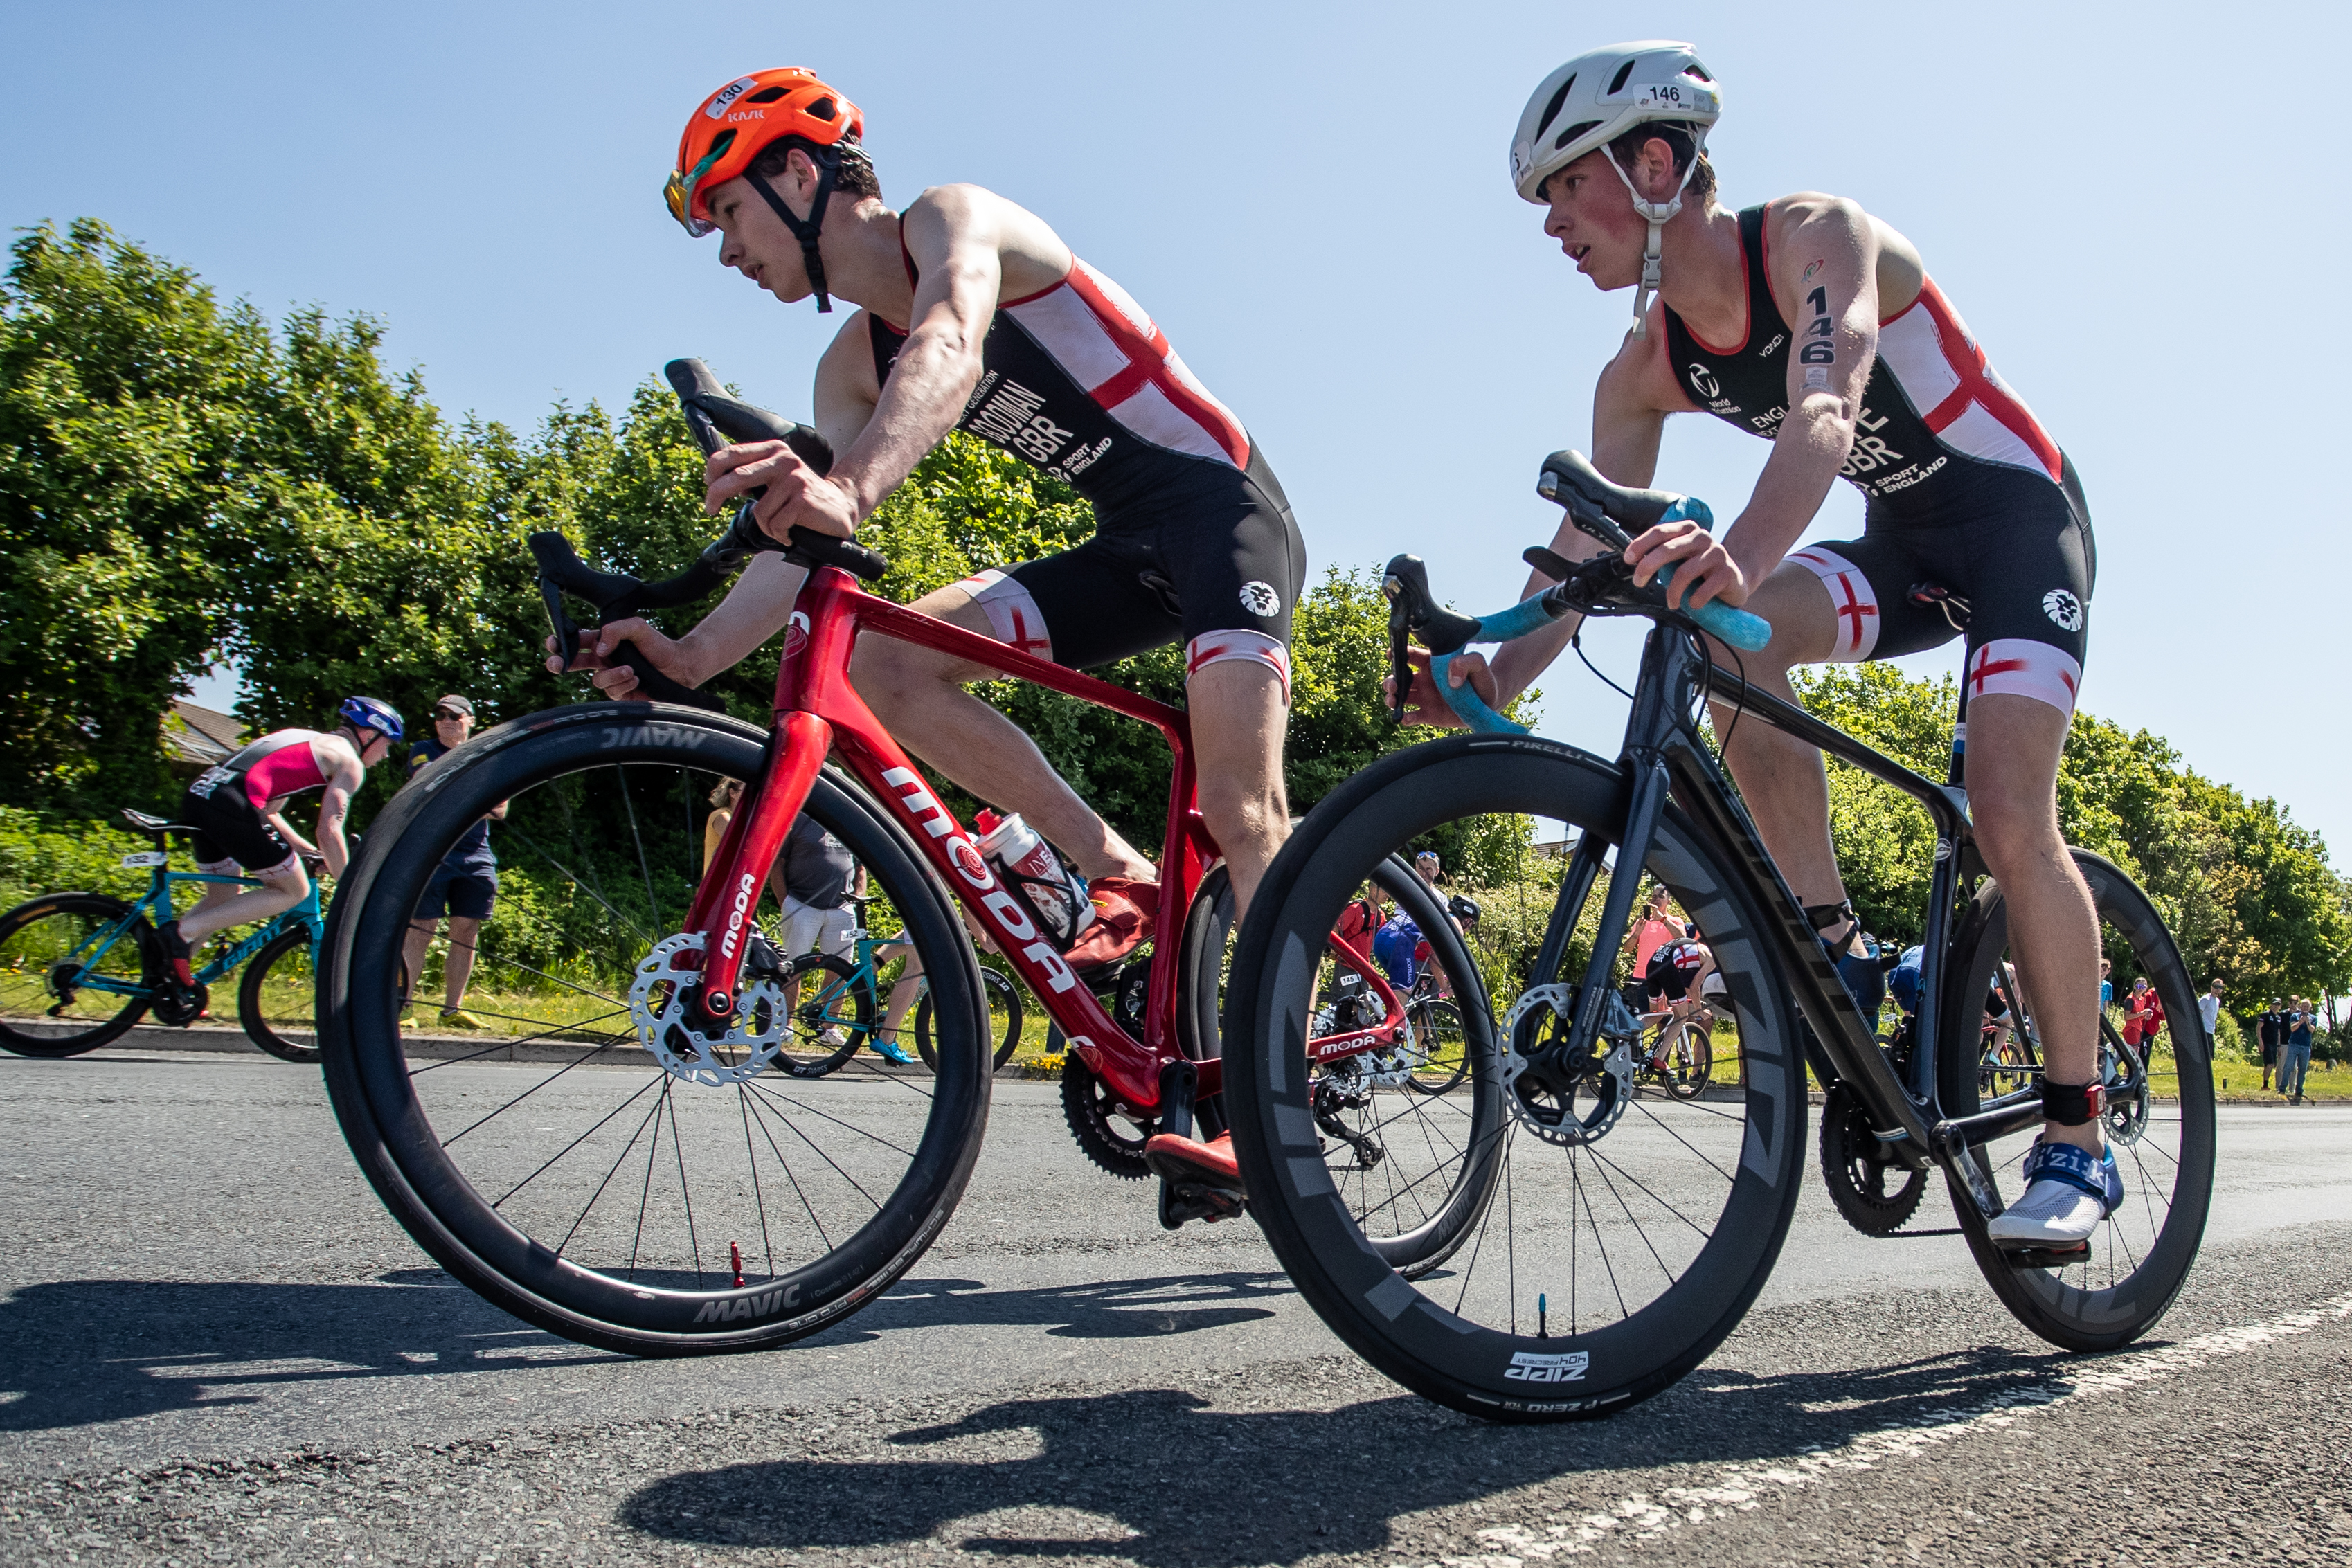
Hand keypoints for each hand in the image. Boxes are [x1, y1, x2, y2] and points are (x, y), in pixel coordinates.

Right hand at [542, 618, 697, 698]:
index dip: (560, 643)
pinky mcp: (622, 694)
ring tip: (631, 669)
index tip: (552, 643)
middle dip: (560, 664)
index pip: (576, 642)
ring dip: (612, 674)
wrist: (681, 666)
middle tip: (556, 665)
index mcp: (603, 644)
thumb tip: (599, 648)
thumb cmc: (659, 645)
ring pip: (597, 680)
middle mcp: (604, 662)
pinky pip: (612, 692)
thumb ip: (616, 630)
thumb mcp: (638, 627)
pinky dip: (623, 683)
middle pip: (573, 664)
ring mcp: (612, 679)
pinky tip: (636, 678)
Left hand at [703, 440, 859, 541]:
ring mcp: (794, 478)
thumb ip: (753, 473)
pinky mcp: (803, 498)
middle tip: (710, 509)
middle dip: (716, 495)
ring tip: (780, 526)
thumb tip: (716, 480)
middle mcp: (784, 459)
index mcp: (774, 449)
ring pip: (759, 511)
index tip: (708, 485)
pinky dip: (780, 534)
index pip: (732, 454)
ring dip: (766, 526)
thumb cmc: (801, 496)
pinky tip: (791, 532)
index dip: (712, 470)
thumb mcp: (776, 477)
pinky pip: (775, 524)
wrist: (840, 506)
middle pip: (736, 478)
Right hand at [1383, 645, 1500, 729]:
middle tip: (1392, 687)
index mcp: (1431, 663)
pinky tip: (1407, 718)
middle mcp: (1423, 680)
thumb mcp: (1478, 665)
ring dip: (1392, 699)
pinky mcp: (1427, 714)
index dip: (1398, 653)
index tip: (1391, 654)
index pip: (1411, 655)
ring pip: (1400, 698)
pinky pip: (1412, 717)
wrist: (1488, 702)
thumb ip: (1467, 661)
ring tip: (1393, 702)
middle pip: (1399, 678)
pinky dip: (1405, 718)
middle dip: (1390, 681)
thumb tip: (1452, 672)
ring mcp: (1424, 698)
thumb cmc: (1482, 679)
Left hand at [1624, 517, 1748, 610]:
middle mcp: (1702, 538)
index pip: (1660, 532)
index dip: (1641, 544)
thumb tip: (1633, 563)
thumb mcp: (1680, 558)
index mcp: (1687, 530)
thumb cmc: (1701, 571)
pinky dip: (1694, 601)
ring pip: (1684, 572)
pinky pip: (1703, 590)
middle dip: (1648, 566)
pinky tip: (1693, 604)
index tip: (1628, 559)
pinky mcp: (1728, 573)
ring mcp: (1717, 553)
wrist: (1735, 580)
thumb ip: (1661, 556)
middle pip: (1668, 549)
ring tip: (1672, 602)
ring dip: (1672, 592)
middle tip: (1639, 582)